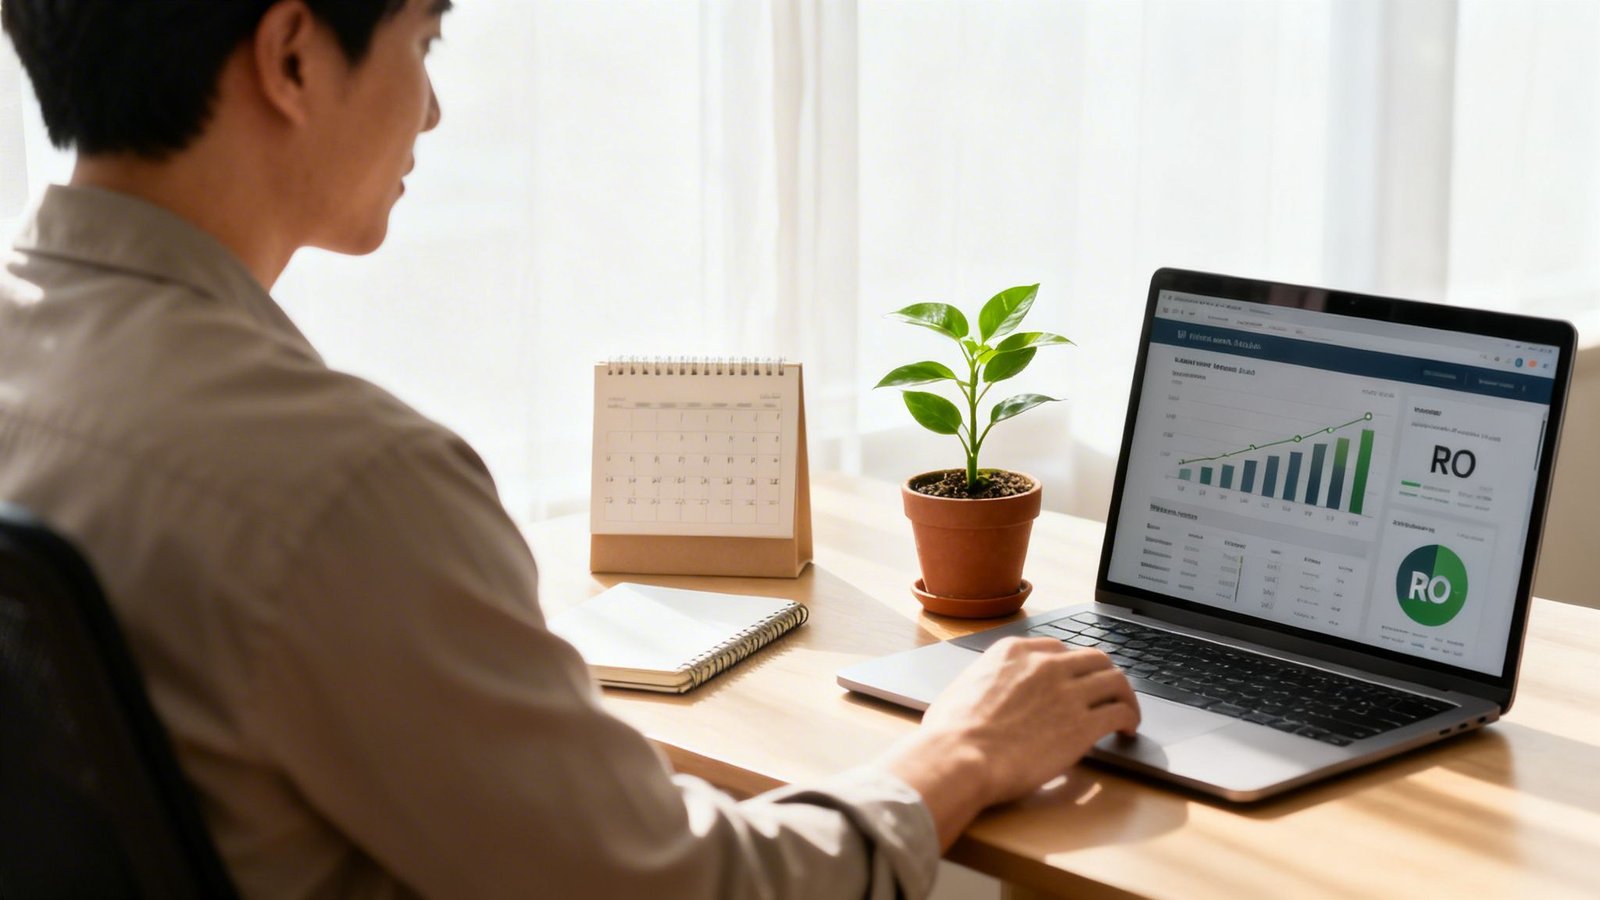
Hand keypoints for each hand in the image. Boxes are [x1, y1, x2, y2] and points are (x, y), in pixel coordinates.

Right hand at [883, 637, 1140, 847]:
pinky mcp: (1083, 724)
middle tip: (1106, 692)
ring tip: (1126, 711)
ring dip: (1124, 695)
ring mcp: (1067, 692)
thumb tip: (985, 693)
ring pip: (1115, 680)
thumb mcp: (962, 688)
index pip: (1056, 648)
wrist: (960, 756)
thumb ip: (985, 682)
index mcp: (1014, 651)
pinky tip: (1127, 730)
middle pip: (1093, 658)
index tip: (1073, 679)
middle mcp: (1045, 664)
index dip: (1070, 665)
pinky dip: (1129, 718)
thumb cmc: (950, 732)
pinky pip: (1120, 712)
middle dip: (1103, 674)